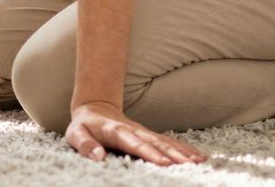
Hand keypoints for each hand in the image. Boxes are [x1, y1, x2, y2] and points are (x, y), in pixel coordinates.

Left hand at [66, 102, 205, 165]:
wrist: (94, 108)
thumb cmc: (84, 126)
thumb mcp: (75, 134)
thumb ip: (85, 145)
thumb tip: (98, 157)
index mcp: (115, 131)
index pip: (133, 142)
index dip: (148, 152)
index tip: (163, 162)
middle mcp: (133, 130)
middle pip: (154, 142)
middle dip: (172, 154)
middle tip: (188, 166)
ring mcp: (143, 132)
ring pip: (165, 142)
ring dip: (182, 152)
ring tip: (199, 162)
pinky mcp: (150, 135)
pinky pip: (168, 142)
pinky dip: (184, 149)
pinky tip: (198, 157)